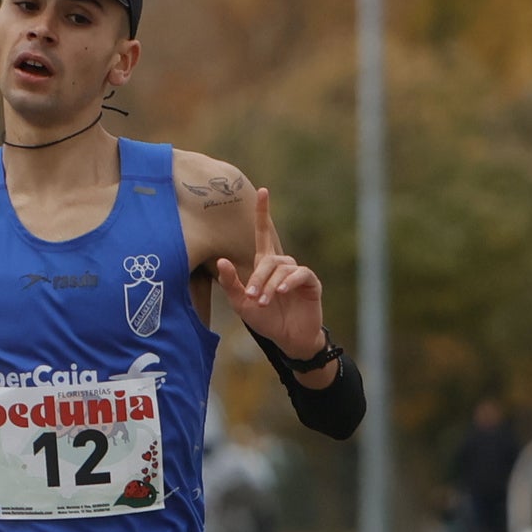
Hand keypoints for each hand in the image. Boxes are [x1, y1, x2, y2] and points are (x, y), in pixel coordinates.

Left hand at [212, 189, 328, 369]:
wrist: (289, 340)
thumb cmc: (266, 321)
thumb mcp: (242, 304)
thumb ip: (231, 283)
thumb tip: (221, 260)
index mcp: (265, 266)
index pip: (264, 234)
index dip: (263, 213)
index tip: (263, 191)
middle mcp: (282, 265)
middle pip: (268, 259)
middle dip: (258, 278)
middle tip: (251, 298)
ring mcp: (298, 273)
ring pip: (282, 268)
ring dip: (270, 285)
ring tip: (263, 302)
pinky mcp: (311, 283)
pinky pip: (300, 274)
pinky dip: (290, 281)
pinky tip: (282, 292)